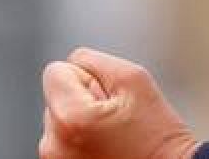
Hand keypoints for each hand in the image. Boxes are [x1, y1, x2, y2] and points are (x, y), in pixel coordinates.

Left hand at [39, 47, 199, 158]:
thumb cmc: (155, 133)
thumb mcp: (133, 78)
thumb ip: (95, 60)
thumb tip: (73, 62)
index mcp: (69, 118)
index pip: (55, 71)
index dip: (86, 76)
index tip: (109, 96)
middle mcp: (52, 144)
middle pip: (56, 96)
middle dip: (83, 99)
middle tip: (115, 117)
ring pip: (59, 118)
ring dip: (81, 120)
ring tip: (112, 134)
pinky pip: (62, 140)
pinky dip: (80, 140)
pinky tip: (105, 147)